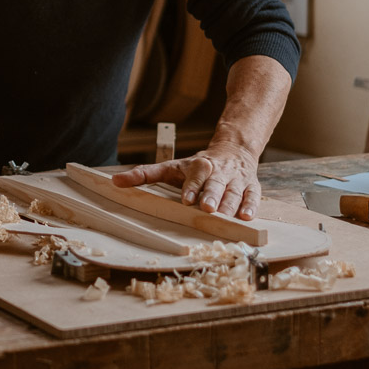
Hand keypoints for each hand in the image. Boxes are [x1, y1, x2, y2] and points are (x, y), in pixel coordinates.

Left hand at [112, 140, 261, 218]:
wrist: (234, 150)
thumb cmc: (197, 166)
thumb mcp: (171, 167)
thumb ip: (145, 175)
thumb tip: (115, 182)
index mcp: (200, 166)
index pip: (197, 175)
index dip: (192, 187)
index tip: (186, 199)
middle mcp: (220, 172)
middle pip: (217, 183)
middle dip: (213, 195)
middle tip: (208, 208)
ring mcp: (237, 179)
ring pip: (235, 191)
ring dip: (232, 203)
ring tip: (227, 216)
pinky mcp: (251, 186)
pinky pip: (253, 196)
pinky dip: (252, 206)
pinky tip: (247, 218)